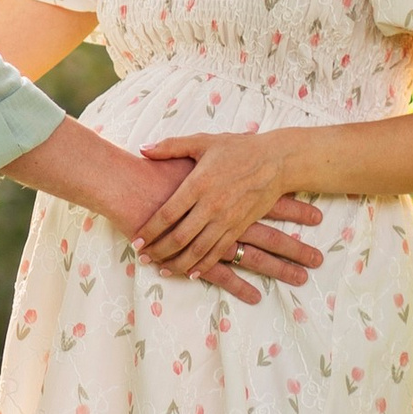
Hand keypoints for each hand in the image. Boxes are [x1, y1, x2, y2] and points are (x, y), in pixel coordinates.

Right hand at [0, 116, 319, 303]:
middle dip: (295, 247)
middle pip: (268, 235)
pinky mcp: (193, 253)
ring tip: (301, 280)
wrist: (128, 185)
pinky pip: (220, 273)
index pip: (268, 202)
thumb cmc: (158, 169)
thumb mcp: (190, 147)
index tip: (316, 217)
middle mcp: (226, 216)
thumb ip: (219, 150)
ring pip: (252, 257)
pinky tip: (256, 297)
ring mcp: (211, 236)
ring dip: (278, 268)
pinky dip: (239, 285)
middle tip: (318, 259)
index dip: (292, 210)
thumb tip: (228, 145)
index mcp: (228, 192)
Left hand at [137, 133, 324, 288]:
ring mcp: (227, 219)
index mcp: (198, 184)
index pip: (167, 214)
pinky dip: (204, 265)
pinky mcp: (239, 227)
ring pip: (198, 250)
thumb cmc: (237, 148)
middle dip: (159, 251)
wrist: (275, 161)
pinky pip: (219, 252)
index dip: (149, 231)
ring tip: (162, 269)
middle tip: (143, 258)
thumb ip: (170, 147)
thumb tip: (143, 149)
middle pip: (179, 237)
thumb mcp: (202, 141)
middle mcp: (211, 206)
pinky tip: (191, 272)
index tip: (136, 240)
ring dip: (178, 263)